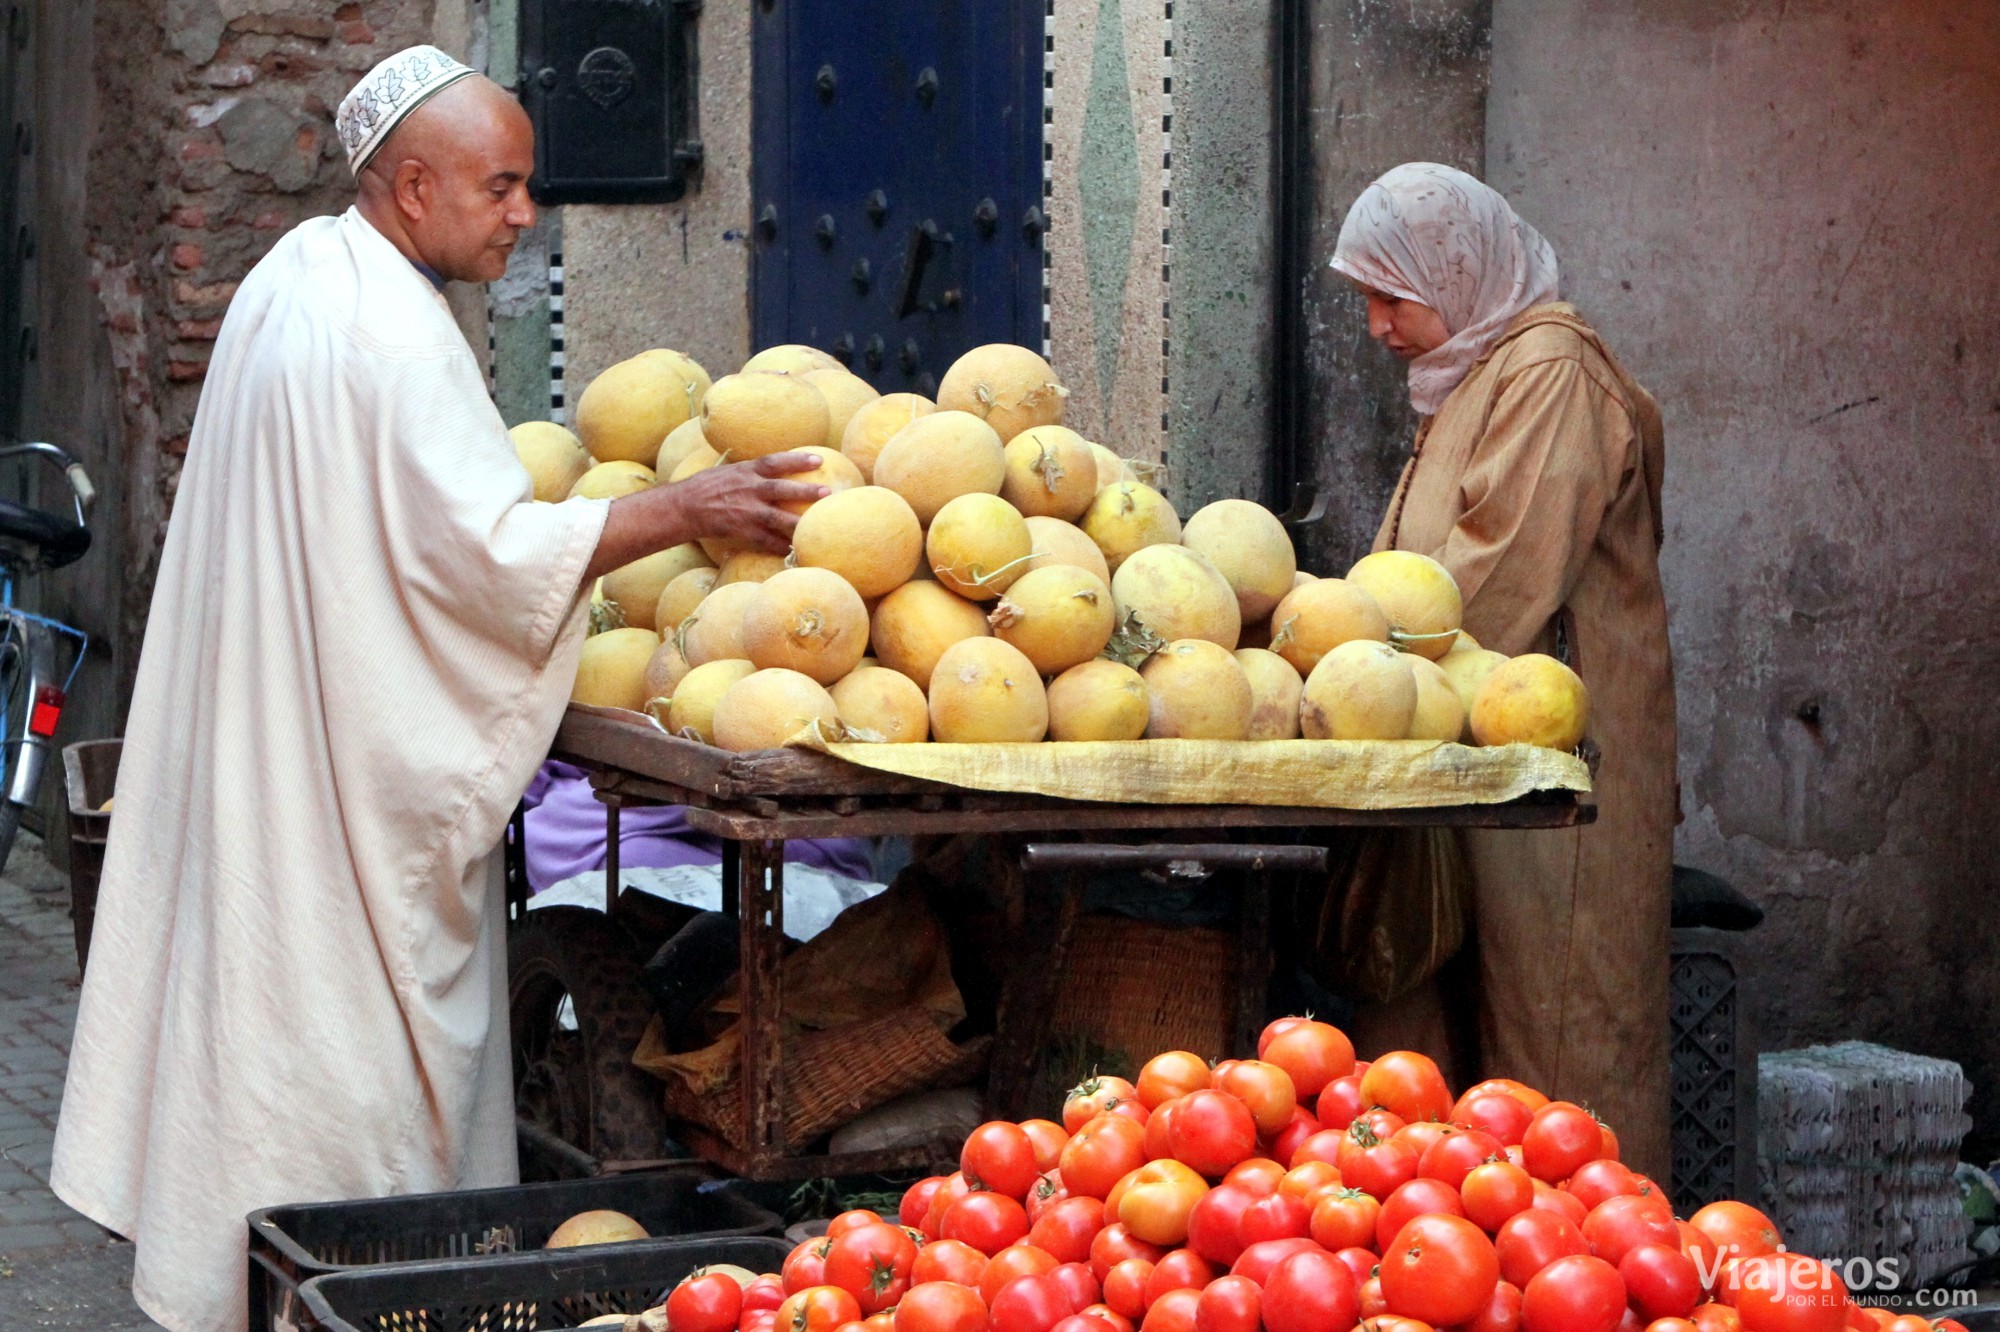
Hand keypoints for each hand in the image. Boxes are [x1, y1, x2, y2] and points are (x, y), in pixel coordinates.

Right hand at [665, 452, 829, 552]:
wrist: (684, 506)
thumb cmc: (708, 486)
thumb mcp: (731, 470)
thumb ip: (754, 471)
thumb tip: (778, 468)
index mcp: (746, 471)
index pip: (775, 461)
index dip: (797, 459)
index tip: (819, 459)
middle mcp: (748, 489)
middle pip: (781, 489)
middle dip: (805, 491)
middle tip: (828, 492)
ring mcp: (746, 511)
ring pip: (778, 518)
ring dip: (799, 523)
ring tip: (818, 527)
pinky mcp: (741, 531)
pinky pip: (766, 541)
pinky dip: (782, 546)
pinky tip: (796, 550)